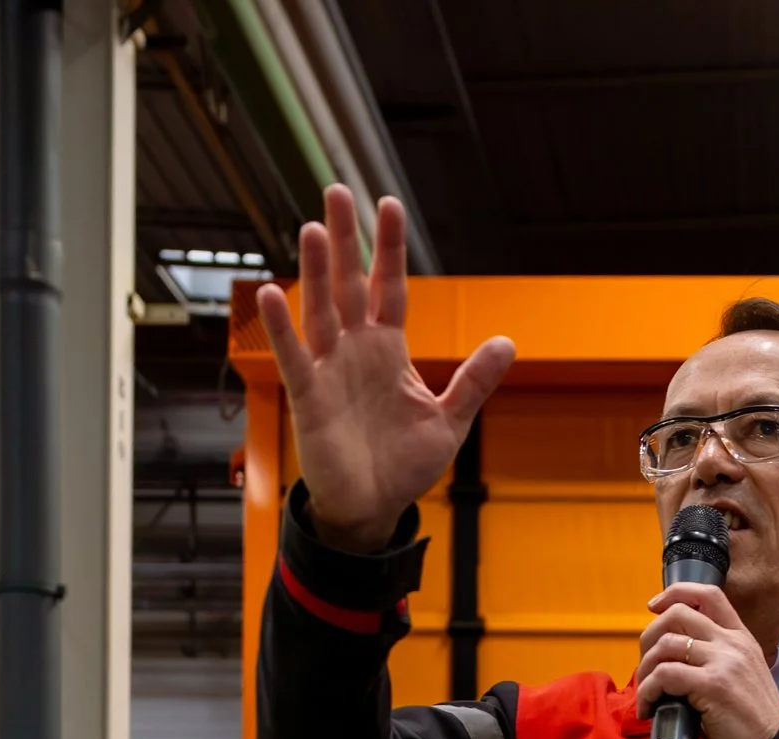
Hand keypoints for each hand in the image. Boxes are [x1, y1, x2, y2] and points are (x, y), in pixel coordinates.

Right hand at [254, 187, 514, 550]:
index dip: (389, 248)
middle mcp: (355, 351)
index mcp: (388, 350)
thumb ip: (474, 380)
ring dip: (316, 271)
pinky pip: (293, 356)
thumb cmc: (404, 465)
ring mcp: (329, 370)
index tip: (387, 204)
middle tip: (337, 190)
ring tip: (314, 228)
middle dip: (346, 239)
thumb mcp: (450, 419)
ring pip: (321, 310)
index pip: (390, 288)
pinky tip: (270, 293)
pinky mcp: (309, 398)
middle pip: (349, 284)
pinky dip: (282, 328)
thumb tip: (507, 341)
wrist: (373, 508)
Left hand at [635, 584, 778, 738]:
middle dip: (649, 636)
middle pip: (677, 614)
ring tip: (646, 693)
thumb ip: (718, 660)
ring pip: (665, 645)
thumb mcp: (744, 677)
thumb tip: (676, 660)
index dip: (675, 593)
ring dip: (645, 669)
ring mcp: (723, 662)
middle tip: (645, 665)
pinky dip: (647, 692)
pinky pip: (664, 676)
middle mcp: (733, 644)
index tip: (654, 606)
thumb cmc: (754, 722)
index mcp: (741, 639)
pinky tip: (648, 708)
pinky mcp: (712, 685)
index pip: (708, 594)